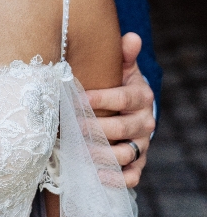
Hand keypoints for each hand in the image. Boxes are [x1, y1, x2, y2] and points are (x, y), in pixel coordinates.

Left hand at [86, 33, 155, 186]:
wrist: (131, 109)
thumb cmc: (119, 84)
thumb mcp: (122, 67)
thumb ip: (124, 54)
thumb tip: (131, 37)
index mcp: (142, 96)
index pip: (124, 98)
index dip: (102, 99)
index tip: (78, 99)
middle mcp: (145, 122)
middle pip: (122, 128)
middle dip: (95, 128)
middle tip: (71, 127)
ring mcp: (142, 144)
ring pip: (125, 153)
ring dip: (100, 154)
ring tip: (77, 151)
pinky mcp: (138, 163)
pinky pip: (132, 176)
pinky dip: (116, 178)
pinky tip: (97, 175)